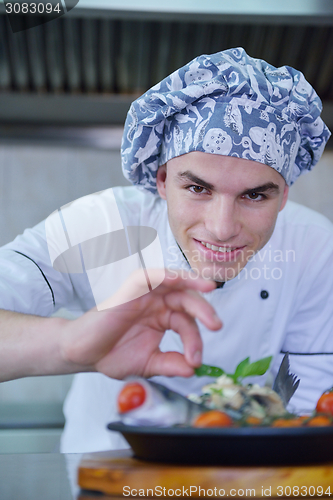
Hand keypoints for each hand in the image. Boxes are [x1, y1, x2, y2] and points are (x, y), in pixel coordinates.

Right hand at [60, 269, 221, 378]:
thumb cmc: (112, 355)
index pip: (187, 324)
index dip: (195, 341)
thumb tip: (193, 369)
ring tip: (209, 289)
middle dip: (204, 311)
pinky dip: (164, 275)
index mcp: (163, 318)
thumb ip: (170, 364)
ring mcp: (144, 295)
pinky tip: (176, 279)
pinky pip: (149, 277)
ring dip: (192, 282)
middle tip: (216, 325)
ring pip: (173, 282)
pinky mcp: (130, 289)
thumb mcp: (148, 364)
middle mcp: (157, 304)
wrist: (83, 354)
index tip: (195, 360)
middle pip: (187, 300)